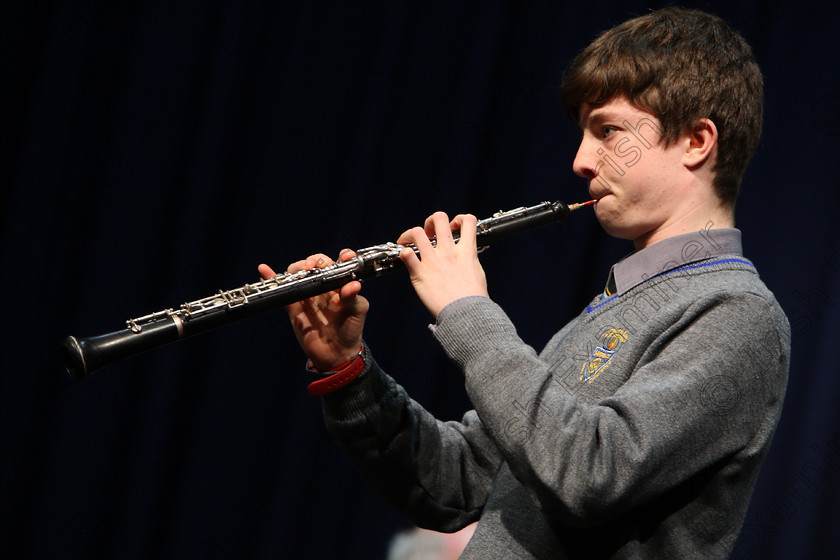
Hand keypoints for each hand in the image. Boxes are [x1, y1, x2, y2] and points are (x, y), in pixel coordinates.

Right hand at [258, 249, 368, 371]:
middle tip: (313, 267)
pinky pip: (284, 291)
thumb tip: (353, 285)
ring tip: (297, 272)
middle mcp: (324, 287)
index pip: (339, 265)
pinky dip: (272, 279)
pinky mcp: (294, 307)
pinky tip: (264, 269)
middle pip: (315, 265)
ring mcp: (308, 296)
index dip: (341, 257)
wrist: (336, 355)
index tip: (344, 257)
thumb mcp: (357, 313)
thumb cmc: (351, 331)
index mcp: (340, 285)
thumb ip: (354, 298)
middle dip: (314, 261)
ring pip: (298, 275)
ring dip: (296, 268)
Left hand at [397, 212, 488, 317]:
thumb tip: (466, 255)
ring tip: (407, 241)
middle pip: (439, 218)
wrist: (466, 314)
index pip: (468, 220)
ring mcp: (433, 261)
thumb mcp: (477, 272)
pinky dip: (402, 253)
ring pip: (416, 232)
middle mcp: (449, 252)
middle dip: (431, 221)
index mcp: (466, 251)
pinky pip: (406, 255)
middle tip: (428, 233)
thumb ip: (469, 259)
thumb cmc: (473, 298)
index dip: (459, 219)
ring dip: (409, 234)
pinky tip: (405, 257)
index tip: (454, 228)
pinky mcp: (420, 273)